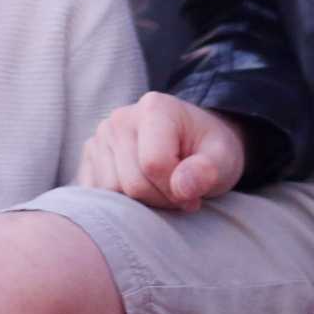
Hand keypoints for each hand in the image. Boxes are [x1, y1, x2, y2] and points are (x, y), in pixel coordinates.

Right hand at [77, 91, 246, 211]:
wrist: (194, 141)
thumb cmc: (209, 150)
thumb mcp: (223, 158)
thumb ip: (209, 170)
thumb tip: (183, 187)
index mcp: (154, 108)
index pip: (154, 165)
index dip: (176, 191)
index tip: (193, 193)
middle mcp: (119, 118)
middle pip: (131, 184)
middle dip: (160, 199)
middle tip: (179, 195)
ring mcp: (100, 137)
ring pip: (110, 194)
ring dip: (140, 205)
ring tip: (161, 191)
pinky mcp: (89, 157)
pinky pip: (95, 195)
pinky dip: (119, 204)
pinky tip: (140, 192)